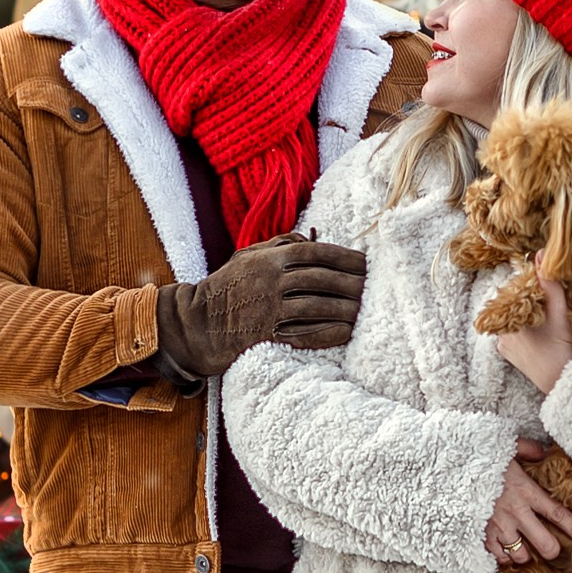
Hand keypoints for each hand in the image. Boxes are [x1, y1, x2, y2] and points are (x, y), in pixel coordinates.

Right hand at [157, 234, 367, 377]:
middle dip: (352, 284)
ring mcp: (270, 309)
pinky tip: (346, 331)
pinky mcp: (268, 335)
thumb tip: (312, 237)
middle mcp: (273, 281)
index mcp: (271, 258)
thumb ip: (280, 243)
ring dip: (345, 309)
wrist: (198, 322)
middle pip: (323, 280)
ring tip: (363, 310)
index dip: (346, 258)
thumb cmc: (228, 285)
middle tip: (372, 289)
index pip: (317, 253)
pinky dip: (329, 333)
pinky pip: (306, 334)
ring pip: (318, 307)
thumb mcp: (248, 255)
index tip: (366, 264)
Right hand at [484, 439, 571, 564]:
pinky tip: (502, 549)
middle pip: (545, 545)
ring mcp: (498, 528)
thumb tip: (544, 452)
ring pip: (521, 556)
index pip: (558, 514)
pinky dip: (502, 556)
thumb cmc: (479, 459)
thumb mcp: (506, 447)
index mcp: (526, 491)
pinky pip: (498, 557)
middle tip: (550, 547)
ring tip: (522, 546)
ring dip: (524, 554)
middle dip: (551, 550)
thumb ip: (528, 449)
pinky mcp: (481, 536)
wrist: (449, 471)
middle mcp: (516, 514)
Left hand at [495, 261, 571, 393]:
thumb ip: (550, 285)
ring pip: (515, 319)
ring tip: (546, 317)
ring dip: (528, 315)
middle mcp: (501, 333)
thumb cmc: (562, 352)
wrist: (561, 385)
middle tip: (549, 303)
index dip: (529, 287)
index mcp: (509, 322)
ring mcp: (503, 345)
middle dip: (529, 301)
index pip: (514, 293)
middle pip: (514, 306)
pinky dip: (525, 329)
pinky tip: (540, 330)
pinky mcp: (508, 354)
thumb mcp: (560, 315)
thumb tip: (540, 254)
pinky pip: (514, 333)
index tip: (544, 286)